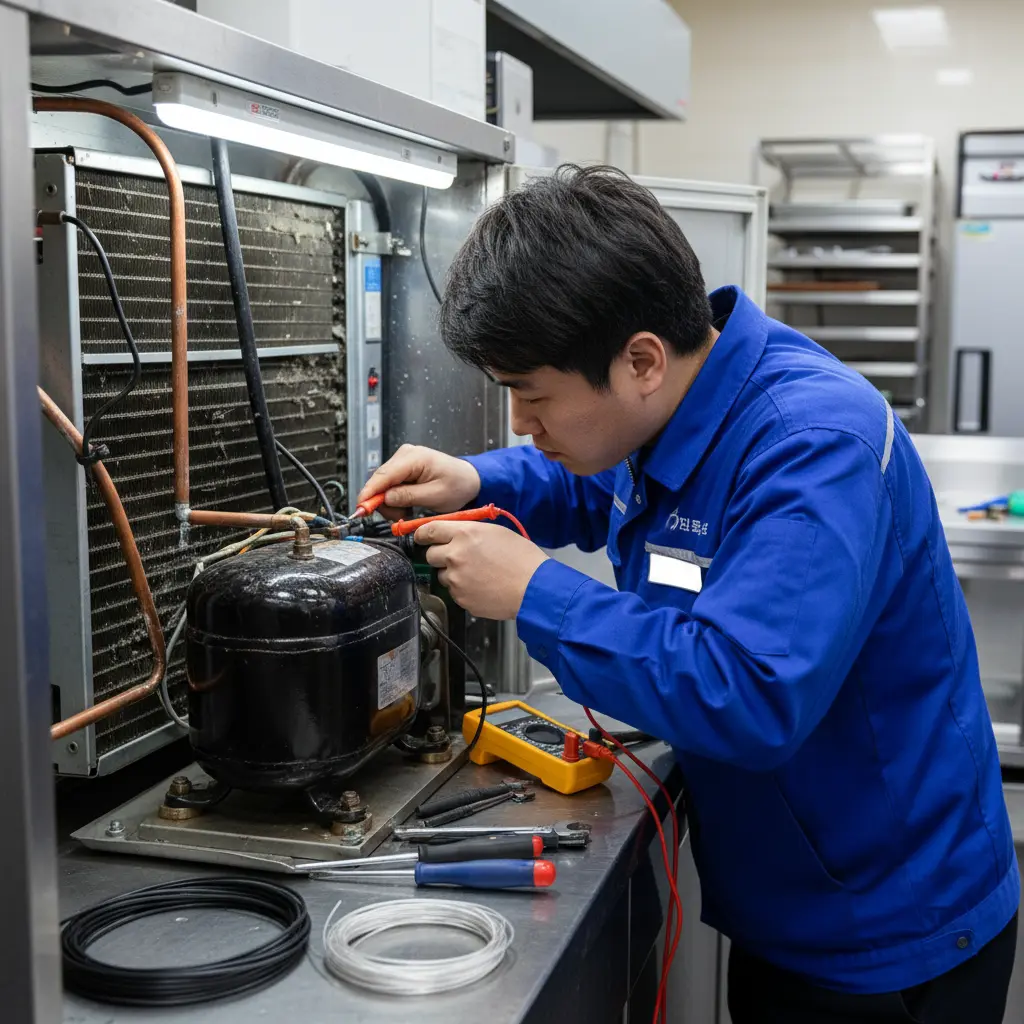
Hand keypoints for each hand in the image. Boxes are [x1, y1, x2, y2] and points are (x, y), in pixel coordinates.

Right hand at [356, 444, 480, 519]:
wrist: (469, 479)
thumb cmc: (458, 484)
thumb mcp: (435, 495)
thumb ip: (409, 496)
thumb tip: (386, 498)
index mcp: (414, 457)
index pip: (383, 475)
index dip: (369, 494)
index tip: (360, 510)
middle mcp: (404, 454)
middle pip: (379, 481)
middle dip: (384, 503)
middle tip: (400, 516)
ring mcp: (402, 460)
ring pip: (383, 486)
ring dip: (391, 503)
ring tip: (409, 510)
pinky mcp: (402, 468)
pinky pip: (390, 486)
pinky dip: (395, 499)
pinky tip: (408, 504)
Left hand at [414, 521, 548, 619]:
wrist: (534, 588)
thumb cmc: (522, 559)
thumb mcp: (496, 532)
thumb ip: (469, 530)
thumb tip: (452, 532)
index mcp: (464, 534)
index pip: (428, 530)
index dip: (422, 534)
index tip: (422, 537)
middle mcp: (455, 555)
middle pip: (430, 555)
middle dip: (439, 555)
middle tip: (456, 557)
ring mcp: (456, 579)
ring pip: (442, 575)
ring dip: (452, 573)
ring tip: (477, 573)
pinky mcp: (460, 598)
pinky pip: (454, 591)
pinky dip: (463, 589)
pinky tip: (482, 585)